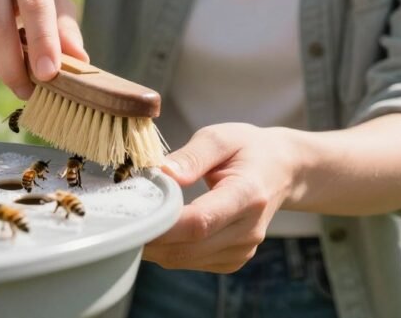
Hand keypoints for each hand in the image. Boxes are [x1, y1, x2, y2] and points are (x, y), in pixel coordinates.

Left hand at [143, 124, 298, 273]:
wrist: (282, 170)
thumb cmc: (247, 149)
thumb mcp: (220, 137)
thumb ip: (191, 156)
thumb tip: (161, 173)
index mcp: (248, 194)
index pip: (200, 221)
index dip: (162, 223)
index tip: (132, 213)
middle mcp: (248, 229)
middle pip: (188, 246)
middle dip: (148, 237)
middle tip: (118, 220)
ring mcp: (243, 249)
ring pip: (184, 259)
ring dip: (154, 246)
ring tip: (133, 221)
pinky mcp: (234, 259)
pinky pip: (190, 261)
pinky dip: (168, 249)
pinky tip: (157, 229)